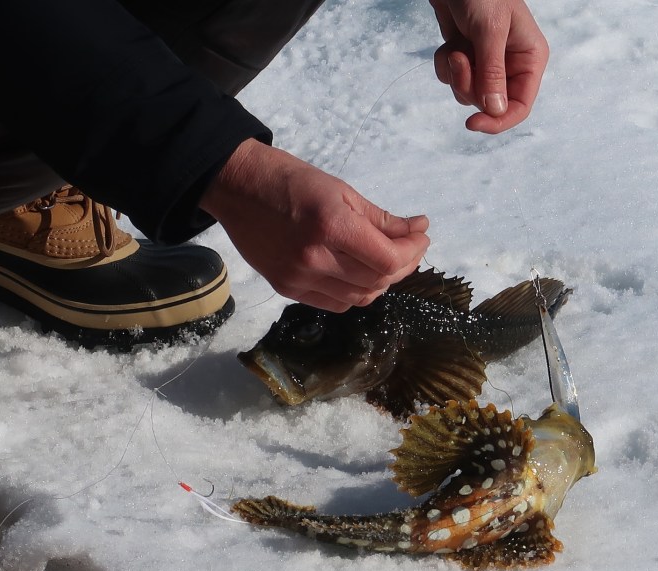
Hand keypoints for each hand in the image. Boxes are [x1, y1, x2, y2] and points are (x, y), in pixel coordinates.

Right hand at [200, 139, 429, 312]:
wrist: (236, 186)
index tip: (421, 236)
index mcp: (331, 227)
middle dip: (404, 265)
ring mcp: (298, 278)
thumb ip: (381, 218)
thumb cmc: (290, 179)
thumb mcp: (341, 190)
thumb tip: (418, 230)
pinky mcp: (286, 288)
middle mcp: (315, 259)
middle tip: (410, 247)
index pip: (388, 260)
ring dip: (382, 282)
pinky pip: (335, 303)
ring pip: (360, 297)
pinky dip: (356, 293)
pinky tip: (361, 274)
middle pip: (378, 281)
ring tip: (387, 260)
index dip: (413, 252)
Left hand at [429, 0, 548, 133]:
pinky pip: (453, 79)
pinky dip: (445, 64)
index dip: (498, 121)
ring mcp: (488, 62)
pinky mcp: (467, 56)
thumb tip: (495, 111)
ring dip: (456, 75)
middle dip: (469, 86)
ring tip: (455, 46)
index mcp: (530, 59)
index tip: (473, 124)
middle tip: (459, 59)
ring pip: (469, 94)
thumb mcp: (489, 30)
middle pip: (490, 104)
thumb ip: (493, 72)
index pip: (520, 106)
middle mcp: (512, 64)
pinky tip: (448, 41)